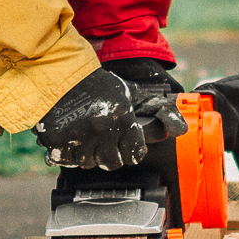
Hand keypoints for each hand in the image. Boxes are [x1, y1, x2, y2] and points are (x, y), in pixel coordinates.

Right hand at [35, 67, 186, 169]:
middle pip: (113, 163)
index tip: (127, 144)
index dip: (132, 149)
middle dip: (112, 153)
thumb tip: (181, 130)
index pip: (135, 154)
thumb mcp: (132, 93)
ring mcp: (78, 137)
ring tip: (87, 136)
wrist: (61, 75)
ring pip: (90, 164)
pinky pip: (69, 162)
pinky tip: (72, 138)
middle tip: (106, 140)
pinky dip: (70, 154)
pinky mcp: (57, 143)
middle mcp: (102, 129)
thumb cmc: (99, 86)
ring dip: (90, 154)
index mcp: (122, 117)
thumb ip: (161, 110)